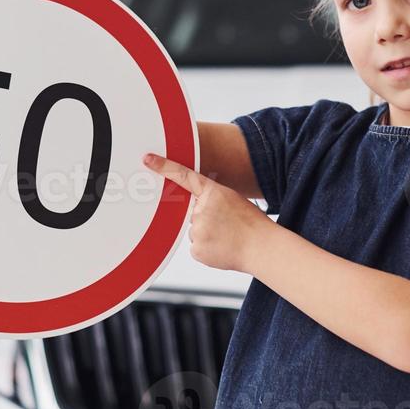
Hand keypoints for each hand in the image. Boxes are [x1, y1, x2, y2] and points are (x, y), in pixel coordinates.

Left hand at [142, 152, 271, 273]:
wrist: (262, 247)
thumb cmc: (252, 224)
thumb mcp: (234, 200)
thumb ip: (212, 200)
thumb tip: (196, 211)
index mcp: (213, 192)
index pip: (183, 176)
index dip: (163, 167)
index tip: (148, 159)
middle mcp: (201, 210)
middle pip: (193, 212)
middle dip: (206, 217)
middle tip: (226, 224)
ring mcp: (197, 230)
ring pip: (195, 230)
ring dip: (207, 233)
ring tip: (228, 237)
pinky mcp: (196, 249)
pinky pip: (196, 246)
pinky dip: (207, 248)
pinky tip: (223, 247)